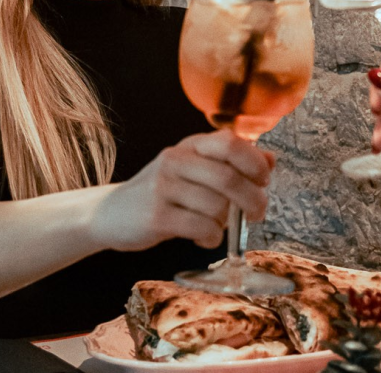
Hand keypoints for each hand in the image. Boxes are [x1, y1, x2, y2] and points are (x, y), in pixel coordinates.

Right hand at [92, 129, 275, 250]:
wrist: (109, 214)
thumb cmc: (162, 193)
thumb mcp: (194, 171)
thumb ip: (231, 164)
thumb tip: (270, 159)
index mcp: (189, 145)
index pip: (230, 142)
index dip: (255, 162)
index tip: (264, 181)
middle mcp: (175, 160)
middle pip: (229, 178)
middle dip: (253, 200)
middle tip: (257, 214)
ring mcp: (163, 187)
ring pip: (217, 207)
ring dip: (227, 223)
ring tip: (217, 227)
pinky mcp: (156, 216)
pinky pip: (201, 228)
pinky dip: (211, 238)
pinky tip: (203, 238)